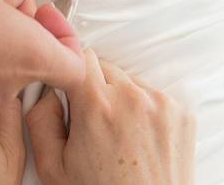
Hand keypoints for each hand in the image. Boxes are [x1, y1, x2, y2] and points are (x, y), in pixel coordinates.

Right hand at [26, 36, 195, 183]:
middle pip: (104, 66)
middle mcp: (132, 98)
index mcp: (97, 106)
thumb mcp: (53, 167)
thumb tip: (48, 90)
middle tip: (91, 122)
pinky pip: (153, 96)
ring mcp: (162, 104)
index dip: (70, 72)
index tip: (68, 88)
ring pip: (129, 81)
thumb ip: (40, 118)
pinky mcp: (182, 113)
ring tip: (118, 135)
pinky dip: (144, 110)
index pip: (79, 56)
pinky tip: (138, 139)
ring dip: (120, 98)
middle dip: (93, 87)